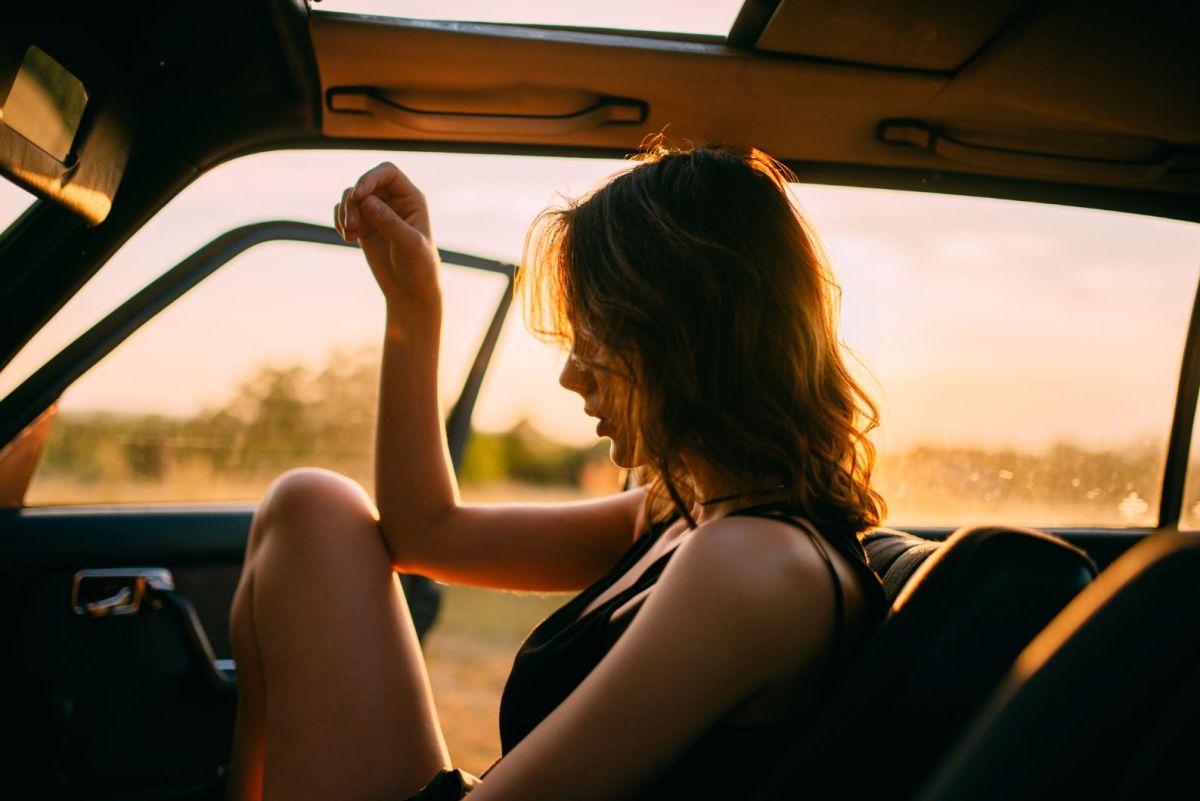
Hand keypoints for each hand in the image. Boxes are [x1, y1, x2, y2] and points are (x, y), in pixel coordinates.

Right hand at [334, 162, 440, 314]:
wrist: (411, 290)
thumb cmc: (419, 266)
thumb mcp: (408, 244)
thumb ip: (389, 221)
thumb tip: (366, 201)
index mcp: (411, 198)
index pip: (388, 173)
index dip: (370, 177)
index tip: (358, 195)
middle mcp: (394, 201)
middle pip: (365, 183)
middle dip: (353, 201)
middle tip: (353, 225)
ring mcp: (377, 212)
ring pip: (351, 196)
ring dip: (345, 212)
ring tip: (350, 235)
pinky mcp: (364, 226)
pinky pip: (343, 212)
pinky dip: (340, 221)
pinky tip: (348, 238)